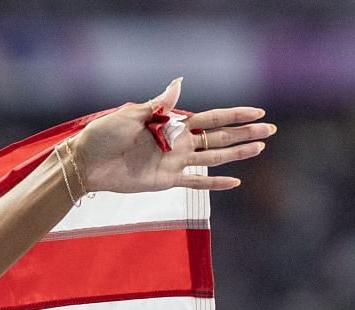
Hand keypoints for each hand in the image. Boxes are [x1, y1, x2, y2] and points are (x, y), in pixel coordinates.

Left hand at [71, 77, 275, 194]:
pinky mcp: (163, 181)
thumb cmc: (103, 135)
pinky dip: (213, 183)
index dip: (234, 115)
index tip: (257, 112)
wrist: (83, 162)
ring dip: (237, 154)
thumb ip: (159, 104)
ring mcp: (172, 163)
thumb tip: (180, 82)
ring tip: (260, 148)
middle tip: (270, 130)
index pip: (210, 118)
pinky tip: (234, 182)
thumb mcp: (131, 114)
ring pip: (212, 158)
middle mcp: (176, 143)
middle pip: (218, 138)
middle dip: (244, 134)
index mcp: (170, 124)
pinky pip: (194, 182)